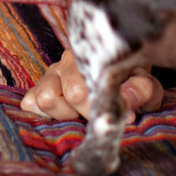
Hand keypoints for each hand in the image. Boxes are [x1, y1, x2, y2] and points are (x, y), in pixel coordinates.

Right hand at [20, 50, 162, 120]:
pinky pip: (29, 104)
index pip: (76, 92)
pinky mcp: (37, 88)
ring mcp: (49, 74)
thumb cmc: (133, 80)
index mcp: (89, 57)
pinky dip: (43, 115)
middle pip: (53, 98)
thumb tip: (127, 104)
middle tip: (93, 116)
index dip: (90, 111)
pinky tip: (65, 115)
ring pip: (41, 100)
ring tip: (79, 114)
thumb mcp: (146, 84)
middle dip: (75, 114)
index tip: (110, 118)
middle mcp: (65, 62)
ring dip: (60, 114)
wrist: (122, 71)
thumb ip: (140, 90)